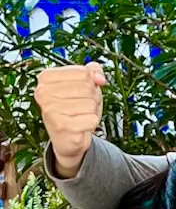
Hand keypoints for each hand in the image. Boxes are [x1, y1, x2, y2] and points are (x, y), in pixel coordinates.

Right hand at [34, 63, 105, 177]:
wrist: (67, 138)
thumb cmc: (75, 108)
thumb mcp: (84, 85)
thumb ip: (93, 71)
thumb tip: (99, 77)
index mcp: (46, 77)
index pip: (83, 72)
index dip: (91, 83)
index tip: (82, 91)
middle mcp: (43, 93)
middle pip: (88, 88)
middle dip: (93, 98)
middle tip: (82, 107)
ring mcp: (51, 110)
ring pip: (90, 104)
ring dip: (92, 112)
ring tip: (81, 116)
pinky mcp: (62, 126)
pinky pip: (92, 119)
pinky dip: (92, 123)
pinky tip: (81, 125)